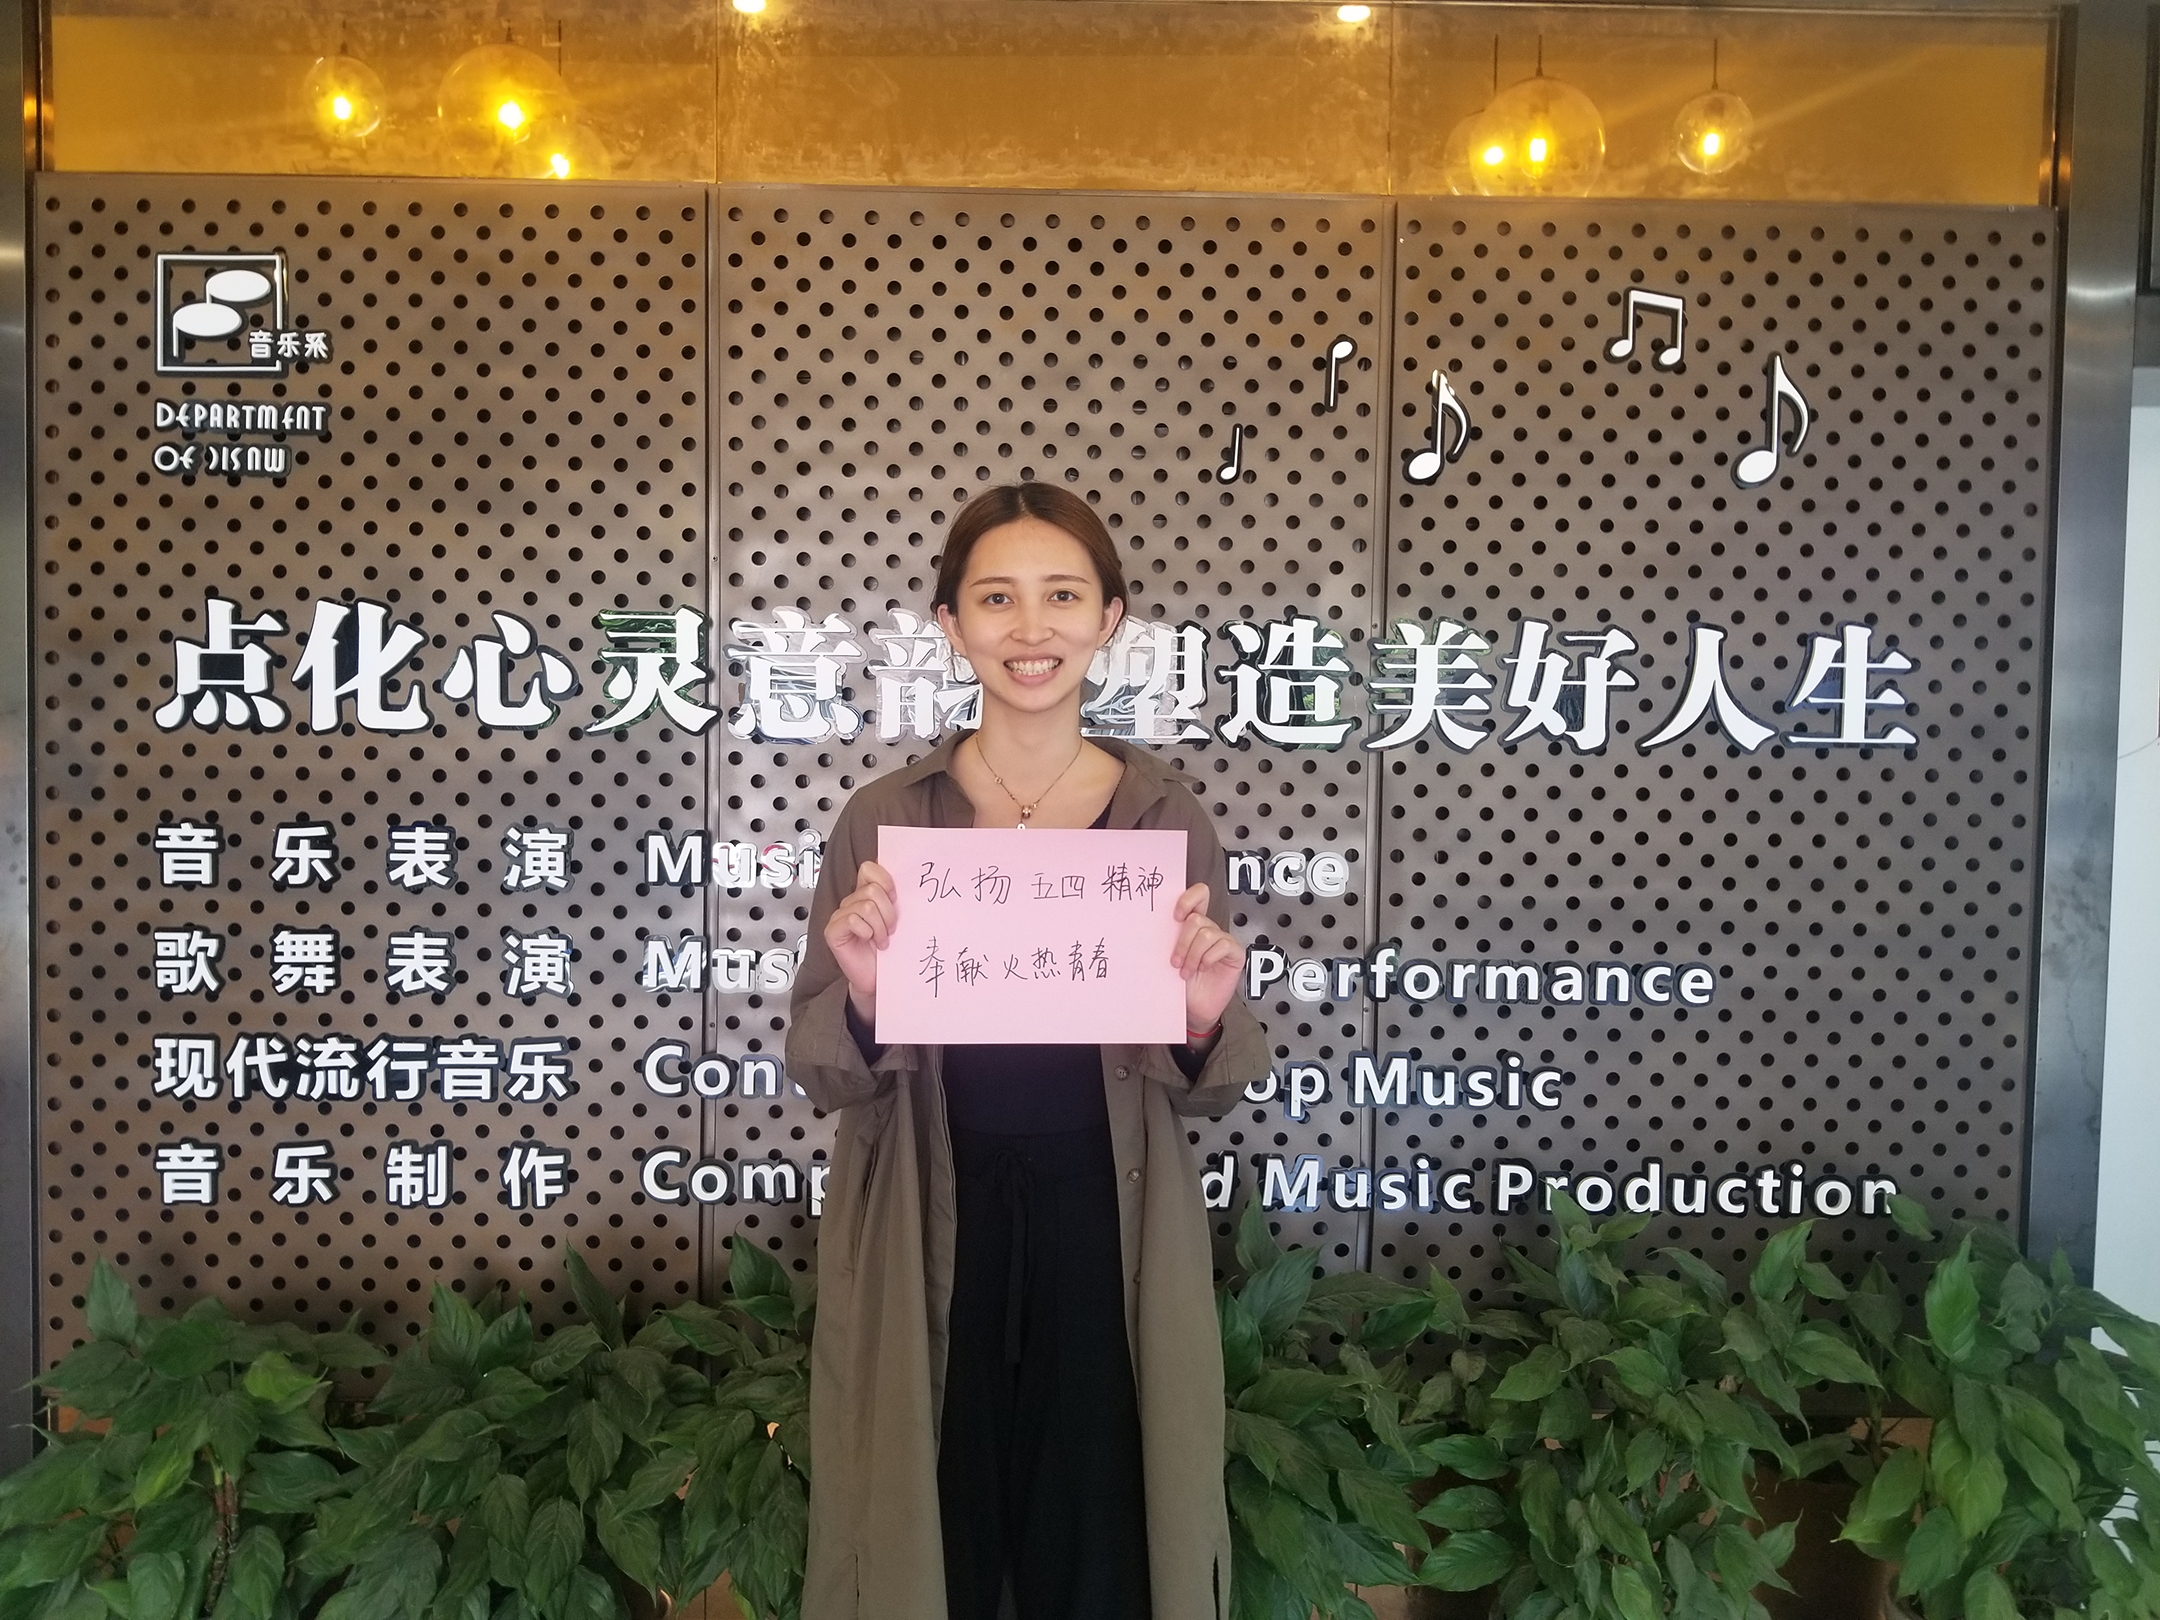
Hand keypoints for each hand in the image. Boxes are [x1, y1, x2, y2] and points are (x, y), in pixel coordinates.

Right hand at [824, 860, 895, 1019]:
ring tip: (882, 938)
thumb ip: (895, 900)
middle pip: (872, 889)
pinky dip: (867, 932)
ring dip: (880, 925)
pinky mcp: (833, 930)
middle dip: (888, 911)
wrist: (876, 978)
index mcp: (866, 894)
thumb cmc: (888, 951)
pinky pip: (853, 920)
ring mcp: (840, 915)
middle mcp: (852, 902)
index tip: (895, 897)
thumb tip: (908, 879)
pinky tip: (870, 941)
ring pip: (866, 905)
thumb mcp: (896, 920)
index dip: (885, 880)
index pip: (870, 868)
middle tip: (891, 928)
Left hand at [1169, 882, 1242, 1039]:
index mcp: (1192, 925)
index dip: (1188, 899)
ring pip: (1207, 933)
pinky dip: (1208, 958)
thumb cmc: (1180, 984)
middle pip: (1197, 918)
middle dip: (1183, 942)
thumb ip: (1168, 939)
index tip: (1175, 916)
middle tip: (1175, 961)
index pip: (1198, 895)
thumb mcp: (1170, 958)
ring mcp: (1222, 940)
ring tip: (1187, 971)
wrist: (1193, 1008)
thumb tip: (1151, 924)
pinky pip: (1222, 945)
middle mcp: (1208, 929)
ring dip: (1193, 955)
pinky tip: (1204, 968)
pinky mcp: (1233, 953)